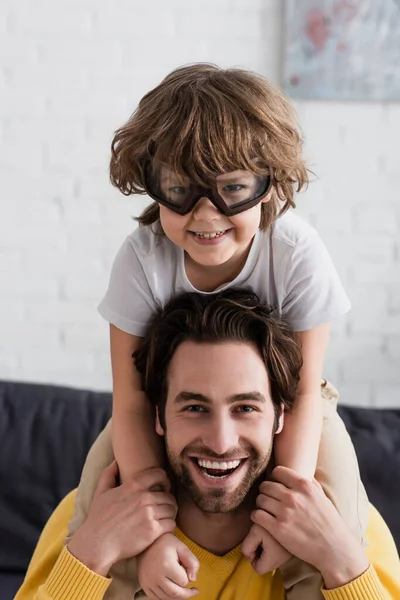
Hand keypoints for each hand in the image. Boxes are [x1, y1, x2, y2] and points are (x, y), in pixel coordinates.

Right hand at [68, 461, 176, 575]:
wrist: (96, 544)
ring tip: (164, 518)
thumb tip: (116, 461)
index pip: (160, 474)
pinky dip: (169, 526)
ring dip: (170, 513)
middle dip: (168, 501)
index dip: (165, 480)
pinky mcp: (153, 531)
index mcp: (133, 485)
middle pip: (168, 495)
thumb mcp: (100, 492)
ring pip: (172, 509)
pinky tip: (163, 529)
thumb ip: (109, 474)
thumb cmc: (97, 519)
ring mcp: (149, 514)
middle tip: (164, 507)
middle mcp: (144, 497)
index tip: (164, 488)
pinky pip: (171, 524)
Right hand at [137, 533, 198, 598]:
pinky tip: (172, 591)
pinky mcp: (144, 585)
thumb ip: (192, 562)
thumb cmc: (166, 544)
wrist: (147, 542)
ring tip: (184, 591)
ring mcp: (148, 582)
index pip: (183, 582)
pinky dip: (166, 598)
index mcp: (167, 565)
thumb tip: (193, 579)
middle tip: (193, 591)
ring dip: (177, 597)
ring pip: (166, 598)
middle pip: (175, 594)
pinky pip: (157, 598)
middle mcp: (156, 576)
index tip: (189, 573)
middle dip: (187, 594)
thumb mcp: (182, 548)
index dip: (189, 579)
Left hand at [251, 466, 368, 587]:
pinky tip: (262, 519)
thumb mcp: (322, 496)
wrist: (334, 549)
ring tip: (266, 510)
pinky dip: (257, 516)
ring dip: (261, 504)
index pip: (278, 471)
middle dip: (265, 492)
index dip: (274, 478)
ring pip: (260, 499)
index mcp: (304, 485)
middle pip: (266, 485)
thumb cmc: (330, 522)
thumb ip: (309, 482)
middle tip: (269, 499)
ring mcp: (285, 512)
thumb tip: (299, 473)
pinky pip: (257, 515)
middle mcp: (293, 497)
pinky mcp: (278, 528)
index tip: (275, 484)